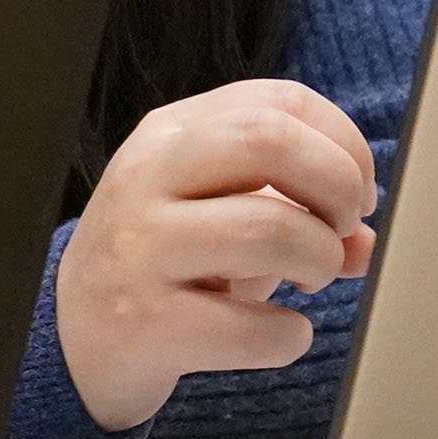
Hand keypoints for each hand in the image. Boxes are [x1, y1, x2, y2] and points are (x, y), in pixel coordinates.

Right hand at [54, 79, 380, 433]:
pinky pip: (253, 328)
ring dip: (319, 261)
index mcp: (170, 135)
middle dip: (337, 188)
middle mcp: (146, 177)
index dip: (345, 144)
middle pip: (271, 140)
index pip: (281, 100)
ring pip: (272, 229)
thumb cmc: (165, 260)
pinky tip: (271, 335)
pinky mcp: (143, 320)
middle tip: (339, 230)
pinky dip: (287, 338)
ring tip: (306, 281)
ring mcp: (139, 247)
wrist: (73, 334)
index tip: (356, 193)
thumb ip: (297, 208)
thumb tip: (365, 244)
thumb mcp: (220, 212)